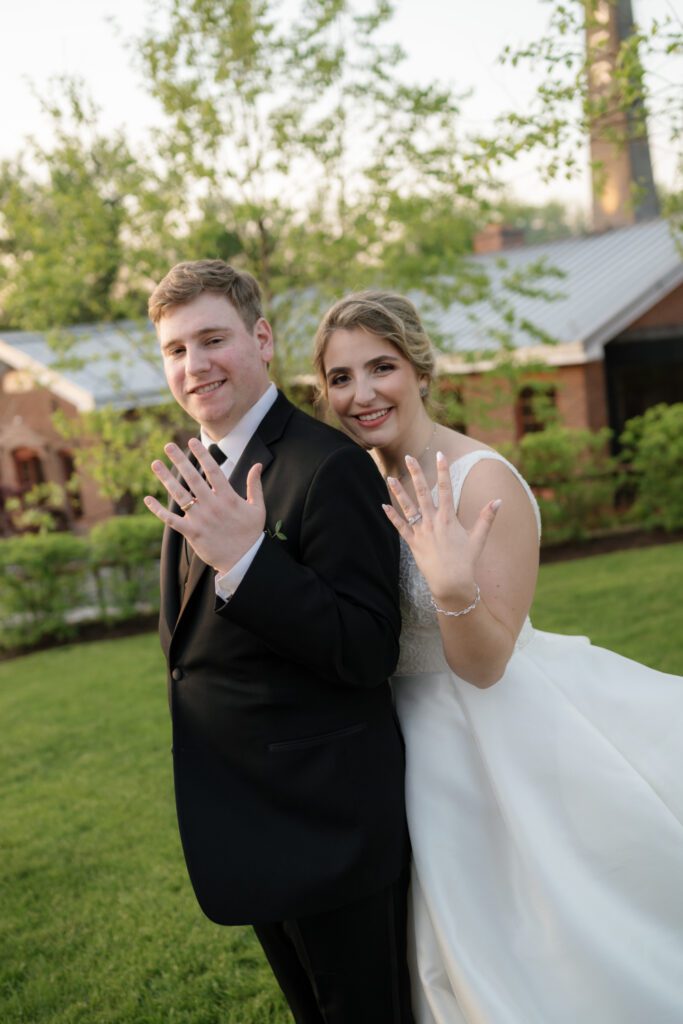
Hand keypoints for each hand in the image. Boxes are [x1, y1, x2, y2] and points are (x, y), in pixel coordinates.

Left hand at [144, 438, 265, 573]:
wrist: (245, 560)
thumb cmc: (251, 533)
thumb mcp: (258, 507)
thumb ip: (255, 484)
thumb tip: (257, 465)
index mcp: (228, 497)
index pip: (213, 470)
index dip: (202, 455)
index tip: (191, 441)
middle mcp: (212, 505)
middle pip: (193, 478)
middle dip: (179, 460)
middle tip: (168, 446)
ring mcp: (201, 519)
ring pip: (180, 495)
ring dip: (166, 479)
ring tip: (155, 464)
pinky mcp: (192, 533)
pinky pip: (172, 520)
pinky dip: (158, 510)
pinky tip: (147, 499)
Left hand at [383, 451, 500, 605]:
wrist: (451, 583)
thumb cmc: (466, 561)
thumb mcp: (478, 538)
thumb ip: (487, 517)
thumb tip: (499, 500)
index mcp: (448, 518)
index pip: (446, 488)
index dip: (443, 470)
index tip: (440, 454)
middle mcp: (433, 522)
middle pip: (423, 492)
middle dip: (416, 473)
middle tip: (408, 457)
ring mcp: (421, 532)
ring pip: (408, 507)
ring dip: (398, 492)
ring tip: (389, 477)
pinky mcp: (413, 543)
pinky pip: (400, 527)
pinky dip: (392, 516)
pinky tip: (383, 505)